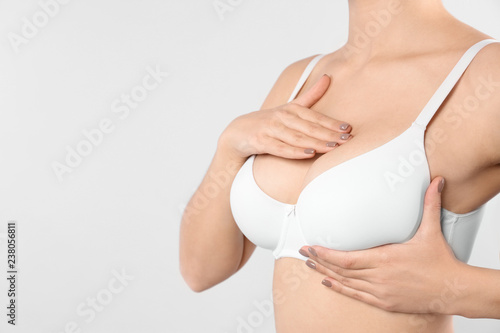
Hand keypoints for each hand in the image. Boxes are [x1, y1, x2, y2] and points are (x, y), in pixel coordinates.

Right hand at [218, 74, 351, 159]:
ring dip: (315, 143)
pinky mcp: (261, 141)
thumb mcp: (290, 107)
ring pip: (297, 138)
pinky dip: (295, 151)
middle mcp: (281, 117)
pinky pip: (281, 148)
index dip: (332, 123)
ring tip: (332, 148)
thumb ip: (311, 96)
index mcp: (291, 109)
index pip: (315, 117)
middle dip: (328, 134)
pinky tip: (309, 154)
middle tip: (346, 140)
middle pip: (309, 128)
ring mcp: (270, 129)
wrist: (238, 132)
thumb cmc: (269, 121)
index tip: (347, 129)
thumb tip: (328, 77)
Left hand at [300, 176, 468, 314]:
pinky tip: (328, 283)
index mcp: (385, 259)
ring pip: (346, 283)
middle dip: (319, 260)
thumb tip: (437, 181)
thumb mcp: (432, 231)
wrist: (453, 290)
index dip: (325, 254)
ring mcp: (380, 292)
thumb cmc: (440, 261)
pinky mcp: (384, 302)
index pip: (346, 258)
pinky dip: (340, 289)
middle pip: (341, 270)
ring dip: (325, 274)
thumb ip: (429, 205)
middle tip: (302, 253)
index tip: (310, 246)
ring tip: (309, 266)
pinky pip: (356, 296)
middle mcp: (379, 277)